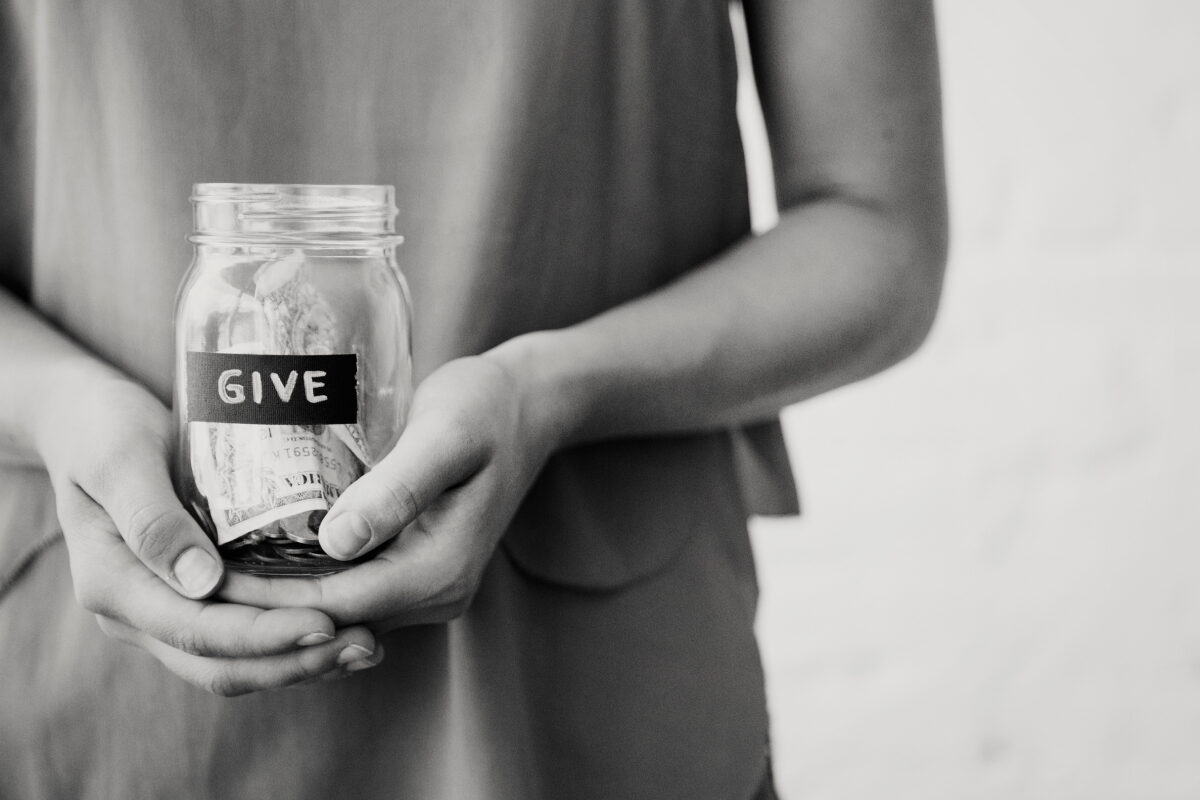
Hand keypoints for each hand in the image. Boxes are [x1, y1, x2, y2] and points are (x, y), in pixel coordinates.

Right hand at [36, 368, 381, 694]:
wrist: (85, 420)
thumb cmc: (103, 429)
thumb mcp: (119, 459)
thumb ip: (151, 519)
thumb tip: (202, 583)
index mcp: (113, 584)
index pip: (195, 631)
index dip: (263, 636)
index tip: (325, 625)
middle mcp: (135, 613)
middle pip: (220, 664)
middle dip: (295, 662)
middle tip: (367, 646)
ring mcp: (161, 611)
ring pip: (234, 663)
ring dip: (301, 662)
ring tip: (368, 648)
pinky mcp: (190, 600)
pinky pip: (241, 639)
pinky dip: (290, 642)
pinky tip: (343, 627)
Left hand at [220, 354, 560, 629]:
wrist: (530, 405)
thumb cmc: (484, 408)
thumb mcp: (445, 436)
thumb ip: (397, 489)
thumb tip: (335, 544)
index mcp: (441, 570)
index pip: (334, 604)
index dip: (264, 599)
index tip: (201, 576)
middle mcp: (437, 593)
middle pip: (330, 618)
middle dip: (259, 606)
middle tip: (188, 575)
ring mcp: (430, 587)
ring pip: (337, 610)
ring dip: (277, 598)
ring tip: (210, 566)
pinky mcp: (418, 569)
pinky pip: (351, 590)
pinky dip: (303, 580)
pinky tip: (259, 552)